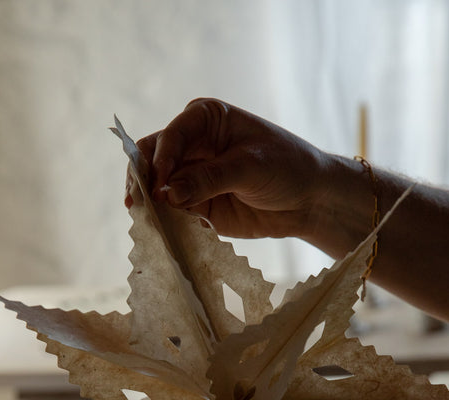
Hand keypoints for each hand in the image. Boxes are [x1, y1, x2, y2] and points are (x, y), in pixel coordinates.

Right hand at [126, 98, 326, 239]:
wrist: (309, 200)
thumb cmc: (287, 167)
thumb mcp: (250, 167)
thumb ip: (209, 179)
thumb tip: (167, 194)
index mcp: (204, 120)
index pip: (170, 137)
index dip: (160, 160)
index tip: (159, 185)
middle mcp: (192, 146)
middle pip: (152, 160)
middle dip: (143, 181)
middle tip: (139, 203)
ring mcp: (191, 177)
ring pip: (158, 190)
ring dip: (151, 205)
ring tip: (148, 220)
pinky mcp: (196, 207)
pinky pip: (172, 214)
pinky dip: (166, 222)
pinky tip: (163, 231)